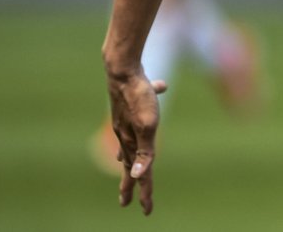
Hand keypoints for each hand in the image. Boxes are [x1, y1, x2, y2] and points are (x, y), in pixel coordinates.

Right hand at [106, 71, 167, 213]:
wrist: (122, 69)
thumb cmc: (138, 98)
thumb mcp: (147, 126)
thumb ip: (144, 151)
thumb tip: (136, 175)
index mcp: (132, 143)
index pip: (140, 175)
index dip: (145, 193)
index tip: (146, 212)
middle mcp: (125, 134)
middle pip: (130, 163)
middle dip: (130, 183)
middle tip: (126, 202)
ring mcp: (125, 119)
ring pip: (129, 141)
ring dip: (131, 155)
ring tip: (127, 163)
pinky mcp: (130, 103)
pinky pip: (141, 109)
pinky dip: (149, 106)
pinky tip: (160, 88)